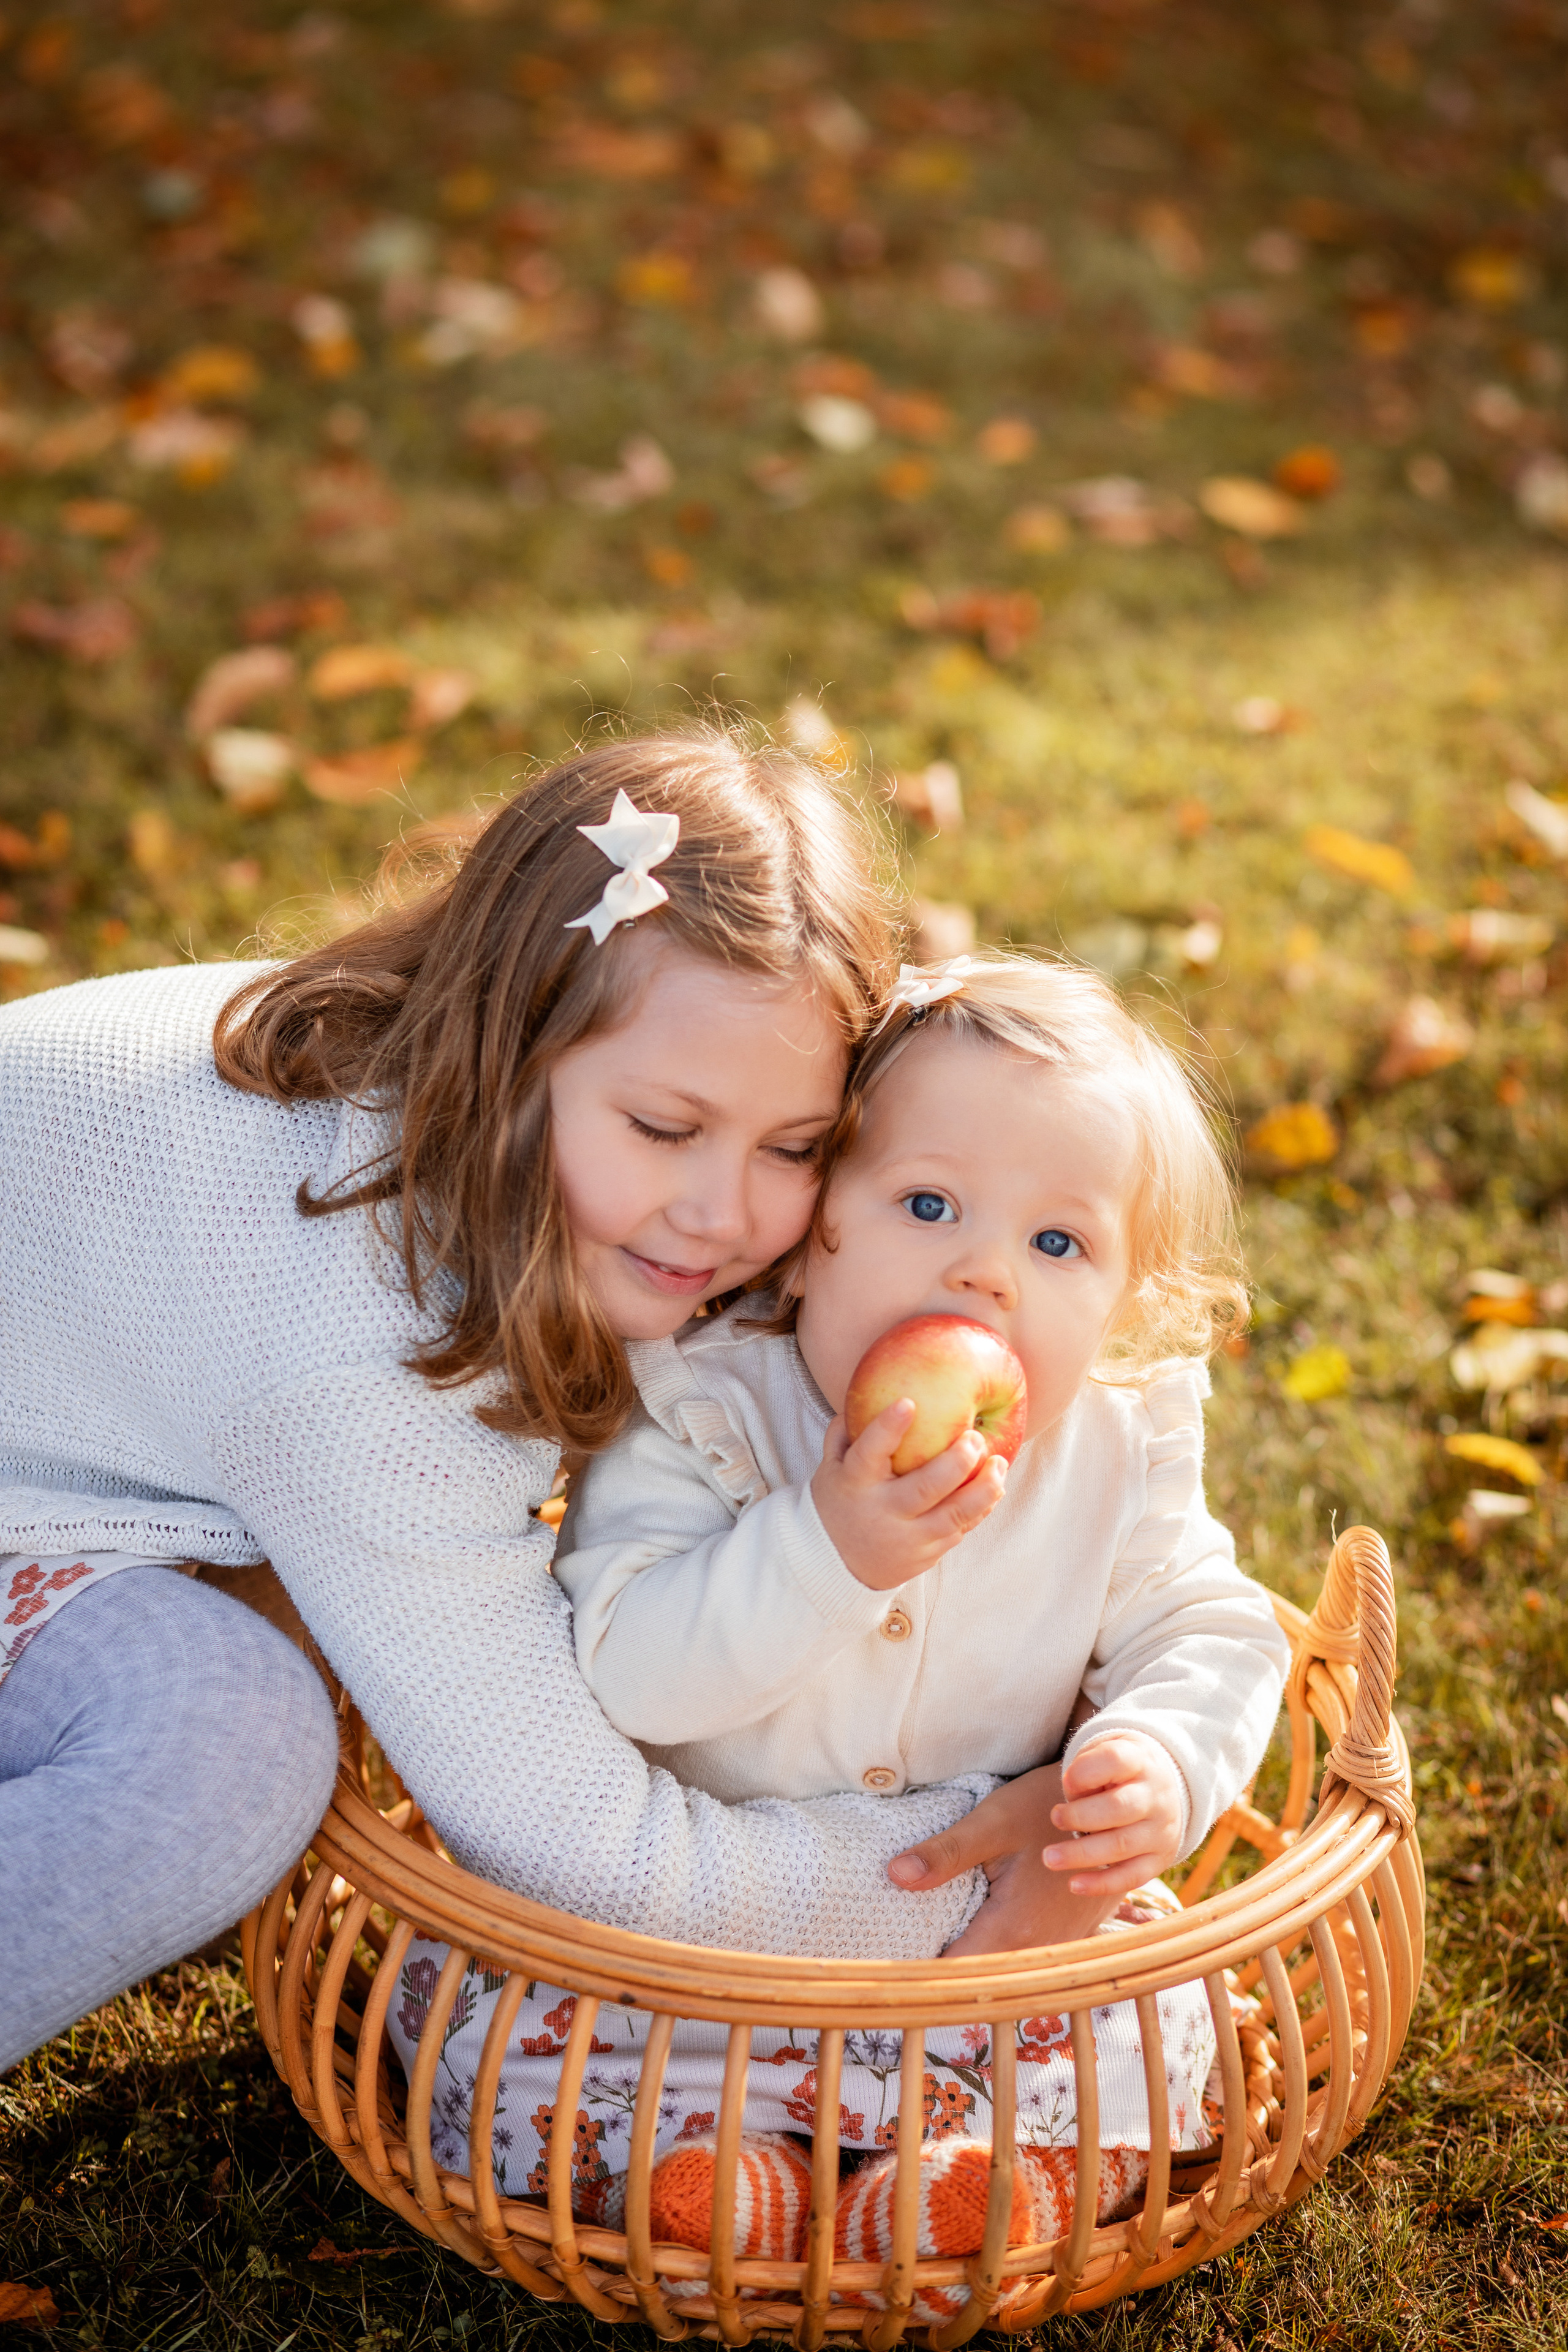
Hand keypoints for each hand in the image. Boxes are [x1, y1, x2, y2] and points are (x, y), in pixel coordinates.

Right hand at [811, 1401, 1006, 1592]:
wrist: (836, 1565)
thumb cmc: (839, 1503)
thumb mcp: (829, 1469)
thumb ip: (843, 1434)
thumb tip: (860, 1395)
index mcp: (856, 1483)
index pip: (870, 1453)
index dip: (888, 1428)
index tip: (909, 1402)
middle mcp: (883, 1512)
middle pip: (926, 1487)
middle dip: (956, 1461)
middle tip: (975, 1437)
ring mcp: (908, 1537)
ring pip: (954, 1514)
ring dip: (983, 1488)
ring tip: (999, 1463)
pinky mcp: (928, 1553)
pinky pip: (960, 1529)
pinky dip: (980, 1508)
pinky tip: (994, 1486)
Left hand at [886, 1764, 1115, 1954]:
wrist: (1109, 1800)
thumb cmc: (1044, 1807)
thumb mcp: (991, 1822)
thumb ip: (945, 1854)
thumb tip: (896, 1875)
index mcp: (1016, 1926)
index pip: (959, 1971)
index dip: (925, 1970)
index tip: (897, 1960)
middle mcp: (1041, 1946)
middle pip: (982, 1975)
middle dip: (946, 1967)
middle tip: (910, 1947)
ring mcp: (1061, 1944)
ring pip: (1007, 1968)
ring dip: (977, 1959)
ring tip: (940, 1941)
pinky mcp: (1071, 1934)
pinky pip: (1029, 1955)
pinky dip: (1004, 1948)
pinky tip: (984, 1930)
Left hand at [1042, 1731, 1184, 1899]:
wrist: (1165, 1786)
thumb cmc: (1118, 1771)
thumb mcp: (1105, 1755)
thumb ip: (1086, 1770)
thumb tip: (1072, 1800)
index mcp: (1140, 1760)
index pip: (1116, 1760)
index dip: (1085, 1772)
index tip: (1066, 1781)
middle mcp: (1156, 1796)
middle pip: (1119, 1807)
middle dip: (1080, 1816)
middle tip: (1055, 1818)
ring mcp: (1161, 1830)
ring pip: (1122, 1845)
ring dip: (1081, 1854)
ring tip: (1049, 1858)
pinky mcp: (1160, 1859)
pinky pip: (1132, 1876)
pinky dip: (1101, 1884)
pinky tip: (1074, 1884)